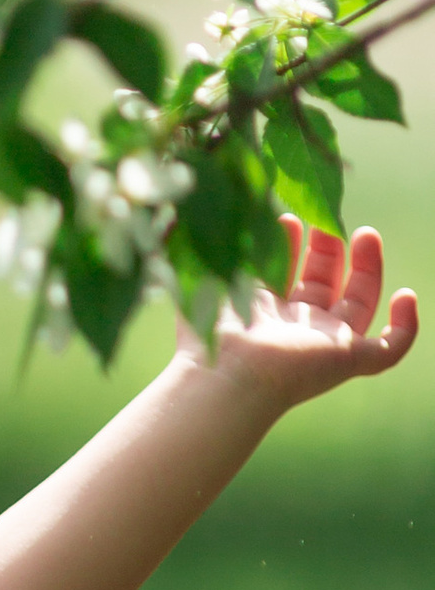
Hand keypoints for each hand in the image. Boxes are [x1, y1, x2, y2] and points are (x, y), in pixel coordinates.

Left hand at [183, 218, 418, 407]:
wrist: (226, 375)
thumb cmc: (208, 331)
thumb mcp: (204, 280)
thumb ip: (202, 248)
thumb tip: (183, 213)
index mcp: (257, 315)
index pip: (284, 278)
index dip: (289, 247)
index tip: (286, 219)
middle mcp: (292, 331)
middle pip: (322, 286)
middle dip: (329, 249)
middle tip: (327, 219)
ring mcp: (323, 347)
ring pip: (357, 308)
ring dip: (368, 270)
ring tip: (365, 233)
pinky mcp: (347, 361)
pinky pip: (388, 351)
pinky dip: (404, 327)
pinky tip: (406, 297)